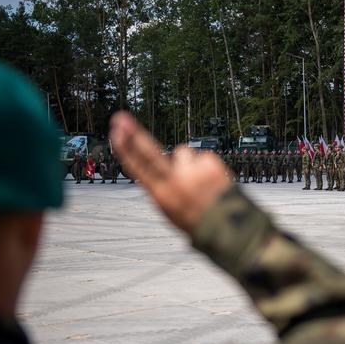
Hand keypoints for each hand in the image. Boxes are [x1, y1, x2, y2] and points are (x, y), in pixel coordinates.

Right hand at [110, 111, 231, 231]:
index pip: (137, 167)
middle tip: (121, 119)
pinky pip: (203, 157)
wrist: (228, 224)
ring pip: (183, 153)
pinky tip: (213, 181)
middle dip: (134, 134)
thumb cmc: (197, 219)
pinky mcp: (210, 162)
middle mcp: (174, 180)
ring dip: (189, 163)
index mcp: (161, 195)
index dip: (125, 148)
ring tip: (200, 182)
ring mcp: (192, 170)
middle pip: (149, 151)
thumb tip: (160, 168)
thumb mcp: (171, 210)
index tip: (116, 132)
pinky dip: (207, 167)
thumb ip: (163, 188)